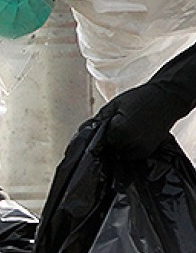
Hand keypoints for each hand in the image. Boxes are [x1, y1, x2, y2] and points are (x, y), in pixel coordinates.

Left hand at [96, 43, 195, 158]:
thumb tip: (84, 130)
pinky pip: (129, 154)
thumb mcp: (115, 104)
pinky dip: (126, 147)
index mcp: (119, 130)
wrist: (168, 98)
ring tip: (125, 129)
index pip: (98, 140)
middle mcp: (129, 143)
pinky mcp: (146, 152)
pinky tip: (130, 135)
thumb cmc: (141, 98)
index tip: (100, 129)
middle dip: (107, 140)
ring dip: (117, 145)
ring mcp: (140, 149)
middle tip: (115, 126)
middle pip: (108, 148)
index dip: (97, 135)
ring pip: (118, 152)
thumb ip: (99, 119)